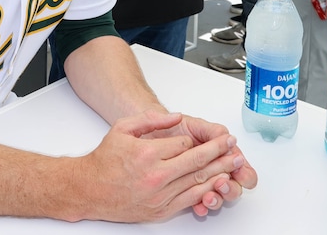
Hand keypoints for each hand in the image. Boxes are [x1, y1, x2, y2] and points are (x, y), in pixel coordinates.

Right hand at [79, 110, 252, 221]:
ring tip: (235, 163)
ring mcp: (160, 195)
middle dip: (219, 151)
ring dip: (220, 170)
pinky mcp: (162, 210)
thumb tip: (176, 116)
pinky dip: (207, 191)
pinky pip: (191, 199)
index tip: (211, 136)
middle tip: (233, 145)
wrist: (91, 189)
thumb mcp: (123, 128)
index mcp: (148, 153)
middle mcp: (156, 175)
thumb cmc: (106, 159)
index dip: (198, 139)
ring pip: (198, 181)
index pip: (184, 144)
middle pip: (197, 162)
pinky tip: (218, 183)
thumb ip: (151, 119)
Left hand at [142, 113, 257, 215]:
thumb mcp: (195, 125)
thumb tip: (228, 139)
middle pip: (233, 187)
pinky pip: (198, 203)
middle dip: (231, 189)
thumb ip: (213, 131)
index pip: (242, 168)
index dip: (245, 173)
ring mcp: (202, 181)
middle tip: (222, 184)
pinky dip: (201, 207)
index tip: (241, 174)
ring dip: (217, 200)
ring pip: (218, 197)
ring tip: (209, 197)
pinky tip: (199, 207)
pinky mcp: (187, 190)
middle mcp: (215, 169)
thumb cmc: (175, 128)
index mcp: (222, 154)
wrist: (152, 133)